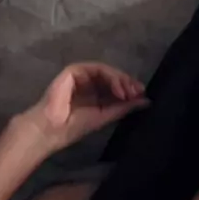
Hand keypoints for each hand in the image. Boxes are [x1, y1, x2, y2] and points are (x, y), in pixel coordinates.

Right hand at [24, 63, 149, 153]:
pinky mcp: (72, 71)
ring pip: (105, 70)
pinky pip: (94, 69)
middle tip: (139, 90)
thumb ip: (124, 107)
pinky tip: (118, 90)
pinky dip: (109, 77)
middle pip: (112, 75)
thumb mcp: (105, 116)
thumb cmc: (73, 127)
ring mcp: (79, 76)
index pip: (115, 85)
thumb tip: (146, 101)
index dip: (129, 87)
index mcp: (94, 93)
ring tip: (129, 92)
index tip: (142, 94)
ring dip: (120, 79)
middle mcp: (88, 82)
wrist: (52, 130)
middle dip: (127, 82)